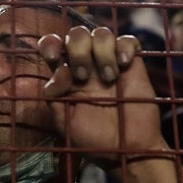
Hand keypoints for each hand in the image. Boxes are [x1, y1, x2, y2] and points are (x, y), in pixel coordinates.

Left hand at [38, 26, 158, 162]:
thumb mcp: (64, 122)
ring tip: (109, 78)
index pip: (53, 46)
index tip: (54, 57)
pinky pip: (128, 40)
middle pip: (76, 34)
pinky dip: (124, 47)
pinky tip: (124, 64)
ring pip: (101, 33)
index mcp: (66, 76)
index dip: (50, 44)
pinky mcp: (132, 65)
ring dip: (101, 51)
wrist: (127, 149)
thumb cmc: (95, 139)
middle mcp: (87, 64)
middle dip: (78, 50)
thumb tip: (59, 70)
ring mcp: (110, 63)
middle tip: (84, 77)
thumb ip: (53, 96)